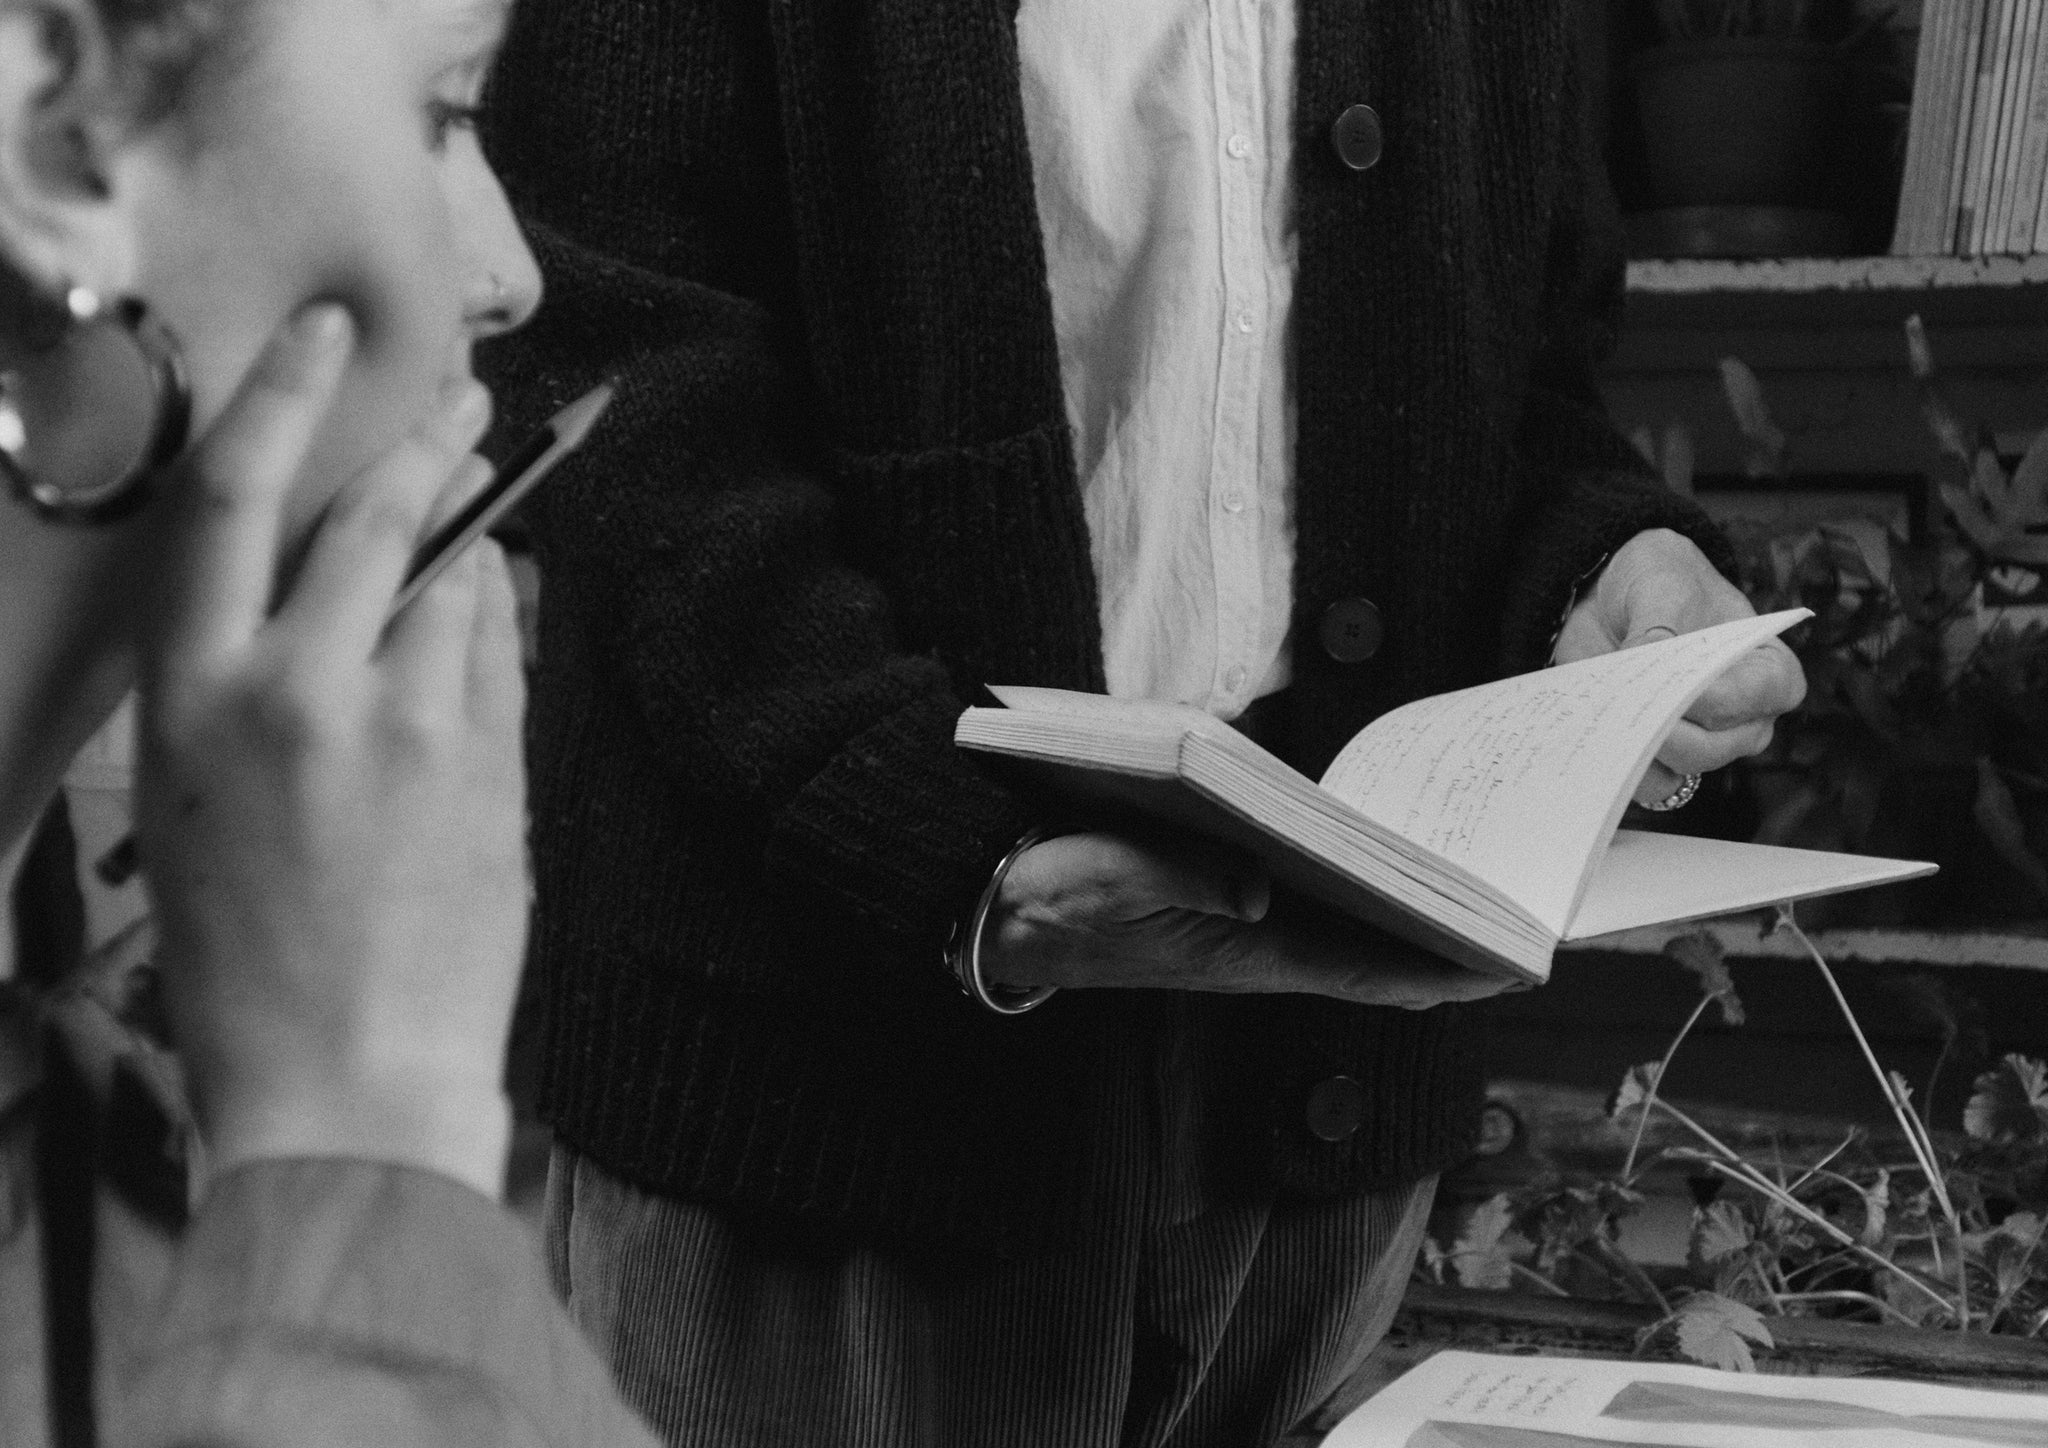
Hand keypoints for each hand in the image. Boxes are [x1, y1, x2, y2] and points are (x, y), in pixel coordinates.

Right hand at [135, 304, 529, 1198]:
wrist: (348, 1076)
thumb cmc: (247, 962)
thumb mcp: (187, 809)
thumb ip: (242, 687)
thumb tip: (316, 593)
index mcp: (189, 696)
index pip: (233, 501)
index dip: (281, 397)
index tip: (326, 336)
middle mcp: (294, 686)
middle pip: (374, 514)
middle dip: (428, 441)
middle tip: (464, 401)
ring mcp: (405, 719)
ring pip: (457, 580)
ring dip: (472, 548)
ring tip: (481, 531)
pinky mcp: (489, 761)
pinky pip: (500, 653)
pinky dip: (496, 629)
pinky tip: (489, 631)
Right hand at [978, 831, 1517, 1009]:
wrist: (992, 912)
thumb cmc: (1048, 895)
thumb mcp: (1106, 876)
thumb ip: (1181, 877)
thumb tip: (1258, 889)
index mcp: (1238, 953)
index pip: (1362, 972)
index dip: (1437, 972)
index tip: (1509, 966)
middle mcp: (1251, 951)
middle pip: (1370, 958)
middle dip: (1441, 943)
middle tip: (1516, 917)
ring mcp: (1236, 935)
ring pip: (1345, 936)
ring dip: (1404, 920)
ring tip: (1468, 891)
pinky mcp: (1216, 913)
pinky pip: (1309, 913)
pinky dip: (1354, 897)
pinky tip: (1377, 866)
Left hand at [1553, 528, 1805, 805]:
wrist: (1617, 600)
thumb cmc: (1661, 583)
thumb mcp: (1660, 583)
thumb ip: (1657, 623)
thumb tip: (1641, 660)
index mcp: (1769, 670)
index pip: (1756, 697)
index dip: (1712, 697)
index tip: (1668, 682)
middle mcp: (1745, 719)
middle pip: (1711, 746)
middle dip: (1661, 728)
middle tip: (1620, 702)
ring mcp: (1703, 744)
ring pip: (1674, 771)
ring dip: (1631, 747)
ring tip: (1600, 711)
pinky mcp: (1660, 758)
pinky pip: (1642, 782)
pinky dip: (1613, 764)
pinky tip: (1592, 732)